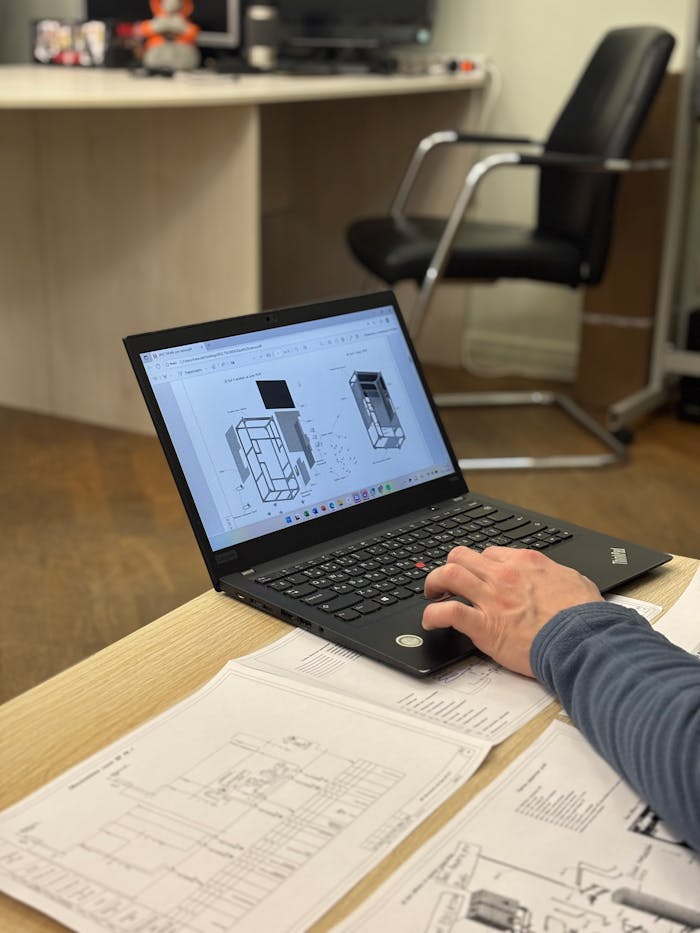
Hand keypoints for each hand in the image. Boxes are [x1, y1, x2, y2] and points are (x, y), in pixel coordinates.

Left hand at [422, 546, 602, 676]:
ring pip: (449, 574)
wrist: (584, 639)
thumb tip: (555, 579)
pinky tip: (430, 621)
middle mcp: (505, 575)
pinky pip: (448, 613)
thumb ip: (556, 576)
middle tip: (446, 580)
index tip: (476, 575)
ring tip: (431, 594)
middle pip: (462, 556)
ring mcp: (492, 598)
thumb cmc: (584, 616)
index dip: (479, 564)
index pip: (490, 553)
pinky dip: (432, 616)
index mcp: (526, 562)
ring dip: (434, 582)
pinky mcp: (484, 626)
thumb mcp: (574, 581)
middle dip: (450, 565)